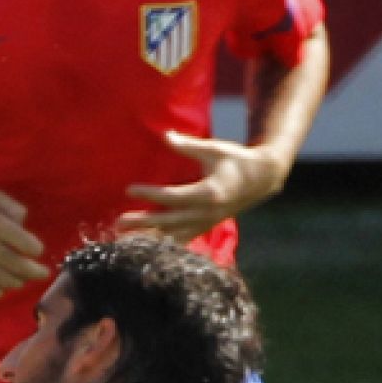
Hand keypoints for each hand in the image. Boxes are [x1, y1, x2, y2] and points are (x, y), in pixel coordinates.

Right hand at [0, 189, 49, 298]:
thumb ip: (16, 209)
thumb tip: (25, 227)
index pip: (28, 245)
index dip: (36, 249)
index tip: (36, 250)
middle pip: (21, 267)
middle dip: (36, 272)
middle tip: (43, 273)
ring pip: (6, 282)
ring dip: (19, 281)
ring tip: (22, 278)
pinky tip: (2, 286)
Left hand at [117, 131, 289, 241]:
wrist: (262, 179)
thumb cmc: (236, 160)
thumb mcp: (214, 149)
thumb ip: (188, 145)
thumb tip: (164, 134)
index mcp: (210, 193)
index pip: (173, 197)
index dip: (150, 194)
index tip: (129, 189)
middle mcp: (208, 213)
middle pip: (169, 222)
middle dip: (143, 223)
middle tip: (119, 222)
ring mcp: (208, 223)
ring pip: (174, 237)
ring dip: (150, 239)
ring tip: (125, 240)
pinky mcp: (206, 228)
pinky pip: (182, 241)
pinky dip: (163, 244)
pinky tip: (144, 247)